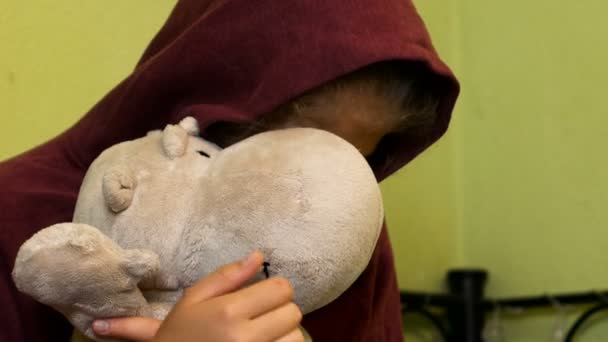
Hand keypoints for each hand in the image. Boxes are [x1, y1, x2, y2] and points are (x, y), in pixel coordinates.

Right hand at [91, 251, 303, 341]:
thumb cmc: (181, 332)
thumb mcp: (194, 299)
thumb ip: (227, 276)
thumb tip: (259, 256)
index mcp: (228, 311)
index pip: (281, 289)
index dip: (276, 288)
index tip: (264, 295)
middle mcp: (245, 337)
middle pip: (293, 312)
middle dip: (281, 310)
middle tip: (262, 315)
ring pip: (296, 336)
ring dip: (285, 332)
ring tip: (265, 333)